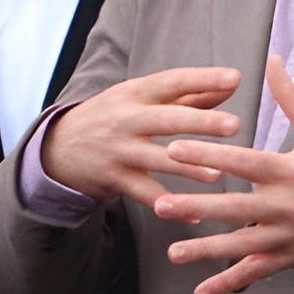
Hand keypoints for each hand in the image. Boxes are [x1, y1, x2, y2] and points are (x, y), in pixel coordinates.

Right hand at [39, 67, 243, 204]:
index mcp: (137, 93)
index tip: (234, 78)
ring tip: (217, 174)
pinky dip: (169, 205)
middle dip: (200, 121)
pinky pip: (145, 194)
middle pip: (167, 119)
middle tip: (234, 124)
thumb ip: (188, 94)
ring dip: (188, 168)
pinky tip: (193, 215)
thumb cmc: (114, 117)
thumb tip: (232, 83)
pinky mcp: (115, 178)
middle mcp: (128, 119)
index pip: (172, 81)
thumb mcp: (141, 98)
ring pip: (157, 159)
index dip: (203, 79)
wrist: (60, 147)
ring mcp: (120, 150)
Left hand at [152, 56, 293, 293]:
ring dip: (205, 251)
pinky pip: (255, 273)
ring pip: (240, 246)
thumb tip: (272, 60)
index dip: (209, 154)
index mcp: (289, 171)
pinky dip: (229, 284)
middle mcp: (283, 206)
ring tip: (173, 253)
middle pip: (235, 208)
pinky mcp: (287, 258)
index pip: (243, 162)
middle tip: (162, 205)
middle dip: (197, 208)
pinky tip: (202, 292)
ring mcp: (284, 236)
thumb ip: (293, 97)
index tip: (176, 148)